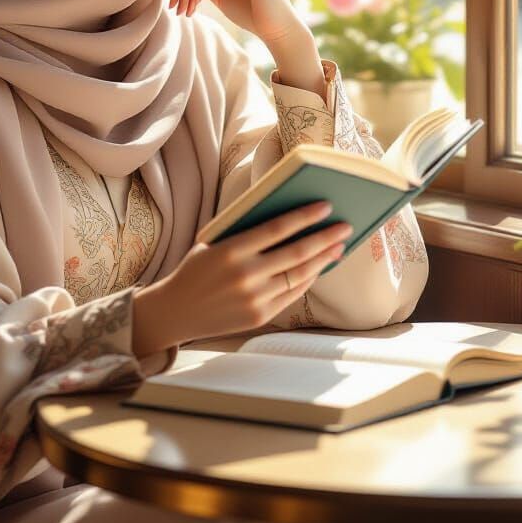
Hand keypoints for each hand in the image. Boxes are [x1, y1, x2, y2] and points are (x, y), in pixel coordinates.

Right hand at [131, 201, 348, 356]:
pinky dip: (308, 279)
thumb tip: (288, 220)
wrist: (176, 310)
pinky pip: (292, 294)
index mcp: (231, 250)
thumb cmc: (197, 268)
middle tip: (345, 226)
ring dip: (323, 259)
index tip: (325, 206)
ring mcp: (254, 298)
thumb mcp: (214, 243)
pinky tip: (318, 267)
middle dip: (325, 238)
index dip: (304, 217)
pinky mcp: (260, 316)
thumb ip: (245, 233)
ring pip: (299, 275)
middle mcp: (245, 275)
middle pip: (296, 253)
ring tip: (338, 246)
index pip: (277, 229)